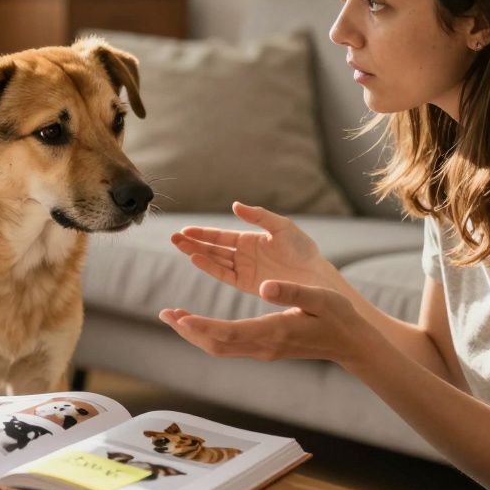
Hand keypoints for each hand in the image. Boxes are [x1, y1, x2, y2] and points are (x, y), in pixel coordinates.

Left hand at [158, 280, 379, 367]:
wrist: (349, 342)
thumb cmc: (337, 316)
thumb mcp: (320, 297)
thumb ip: (292, 291)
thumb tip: (265, 285)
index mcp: (274, 332)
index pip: (229, 333)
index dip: (202, 326)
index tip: (180, 317)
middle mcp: (263, 346)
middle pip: (216, 344)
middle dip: (189, 330)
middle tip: (166, 313)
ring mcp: (262, 350)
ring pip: (219, 347)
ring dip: (194, 333)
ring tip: (174, 316)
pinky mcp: (263, 347)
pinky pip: (228, 345)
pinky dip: (208, 334)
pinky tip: (197, 323)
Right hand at [171, 202, 331, 297]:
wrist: (316, 276)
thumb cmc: (302, 249)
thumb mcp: (281, 227)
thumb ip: (258, 216)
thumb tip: (235, 205)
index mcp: (250, 239)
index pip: (221, 236)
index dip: (203, 233)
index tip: (185, 230)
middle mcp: (243, 255)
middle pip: (213, 248)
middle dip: (193, 243)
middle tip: (173, 238)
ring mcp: (244, 269)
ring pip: (215, 260)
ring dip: (197, 253)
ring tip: (180, 246)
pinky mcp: (247, 284)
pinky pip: (224, 274)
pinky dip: (210, 267)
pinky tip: (196, 258)